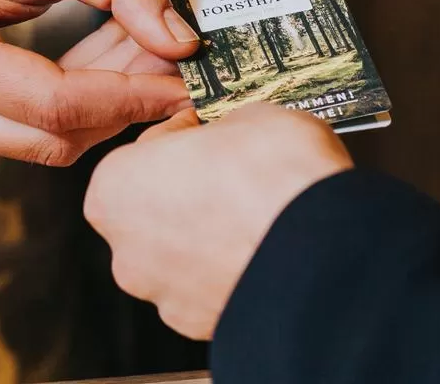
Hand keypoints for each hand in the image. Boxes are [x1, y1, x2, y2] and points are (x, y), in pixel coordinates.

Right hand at [0, 0, 199, 166]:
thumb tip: (182, 42)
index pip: (53, 103)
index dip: (129, 95)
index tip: (187, 77)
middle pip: (55, 138)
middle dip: (126, 102)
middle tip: (173, 59)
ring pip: (47, 145)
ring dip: (104, 105)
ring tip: (135, 48)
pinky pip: (27, 140)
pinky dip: (74, 109)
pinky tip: (97, 65)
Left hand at [84, 104, 353, 339]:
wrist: (323, 251)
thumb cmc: (276, 179)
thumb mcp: (250, 114)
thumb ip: (223, 128)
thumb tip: (234, 133)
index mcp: (116, 186)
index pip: (147, 149)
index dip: (186, 136)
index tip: (212, 133)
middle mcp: (128, 249)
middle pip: (158, 208)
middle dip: (194, 192)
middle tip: (238, 174)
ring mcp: (164, 294)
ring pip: (183, 254)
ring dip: (212, 236)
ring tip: (258, 214)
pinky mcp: (201, 325)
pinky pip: (210, 288)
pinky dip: (232, 270)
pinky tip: (264, 248)